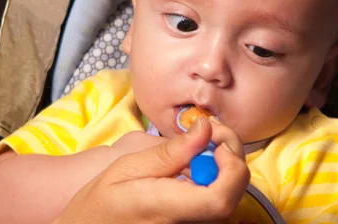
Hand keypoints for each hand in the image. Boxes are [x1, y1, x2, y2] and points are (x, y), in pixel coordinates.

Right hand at [52, 117, 249, 223]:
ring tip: (197, 149)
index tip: (216, 141)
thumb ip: (170, 151)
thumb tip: (206, 127)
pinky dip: (215, 179)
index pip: (221, 197)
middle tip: (209, 132)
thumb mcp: (128, 167)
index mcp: (168, 209)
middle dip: (231, 156)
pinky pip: (217, 201)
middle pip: (233, 194)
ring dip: (223, 166)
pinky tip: (194, 168)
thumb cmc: (103, 202)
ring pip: (230, 195)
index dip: (231, 167)